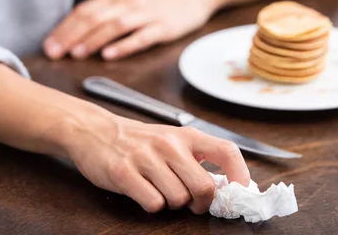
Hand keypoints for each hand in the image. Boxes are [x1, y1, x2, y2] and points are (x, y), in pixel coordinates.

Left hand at [43, 0, 216, 59]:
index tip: (48, 45)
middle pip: (94, 18)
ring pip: (114, 26)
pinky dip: (123, 46)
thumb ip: (107, 10)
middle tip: (53, 53)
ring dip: (93, 40)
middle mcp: (128, 2)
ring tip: (76, 54)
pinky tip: (110, 55)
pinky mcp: (164, 27)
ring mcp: (146, 14)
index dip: (64, 28)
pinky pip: (141, 37)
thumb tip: (79, 30)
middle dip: (71, 36)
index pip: (84, 11)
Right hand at [63, 112, 249, 212]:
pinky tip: (144, 192)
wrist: (96, 131)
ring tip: (160, 190)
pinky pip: (153, 204)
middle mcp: (170, 144)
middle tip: (191, 202)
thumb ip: (197, 159)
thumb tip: (225, 187)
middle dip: (200, 203)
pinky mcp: (124, 173)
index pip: (227, 151)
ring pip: (179, 199)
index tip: (239, 192)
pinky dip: (152, 206)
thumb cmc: (140, 141)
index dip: (241, 175)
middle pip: (204, 187)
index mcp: (187, 136)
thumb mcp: (173, 140)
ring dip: (172, 204)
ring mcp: (146, 158)